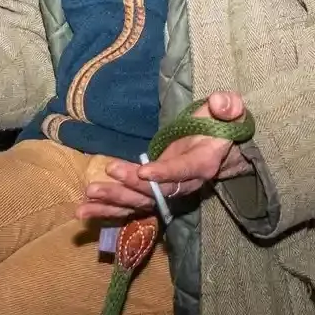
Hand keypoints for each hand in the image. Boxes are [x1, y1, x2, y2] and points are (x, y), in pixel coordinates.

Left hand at [77, 90, 253, 222]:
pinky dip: (108, 210)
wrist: (221, 147)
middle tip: (105, 177)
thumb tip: (219, 103)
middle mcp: (184, 184)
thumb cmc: (221, 124)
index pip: (182, 171)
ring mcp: (167, 192)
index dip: (164, 173)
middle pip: (156, 192)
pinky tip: (84, 211)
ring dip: (113, 200)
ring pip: (139, 202)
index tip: (143, 171)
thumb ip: (228, 106)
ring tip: (88, 196)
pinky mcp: (153, 194)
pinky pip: (130, 206)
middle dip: (129, 186)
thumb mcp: (230, 110)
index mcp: (202, 163)